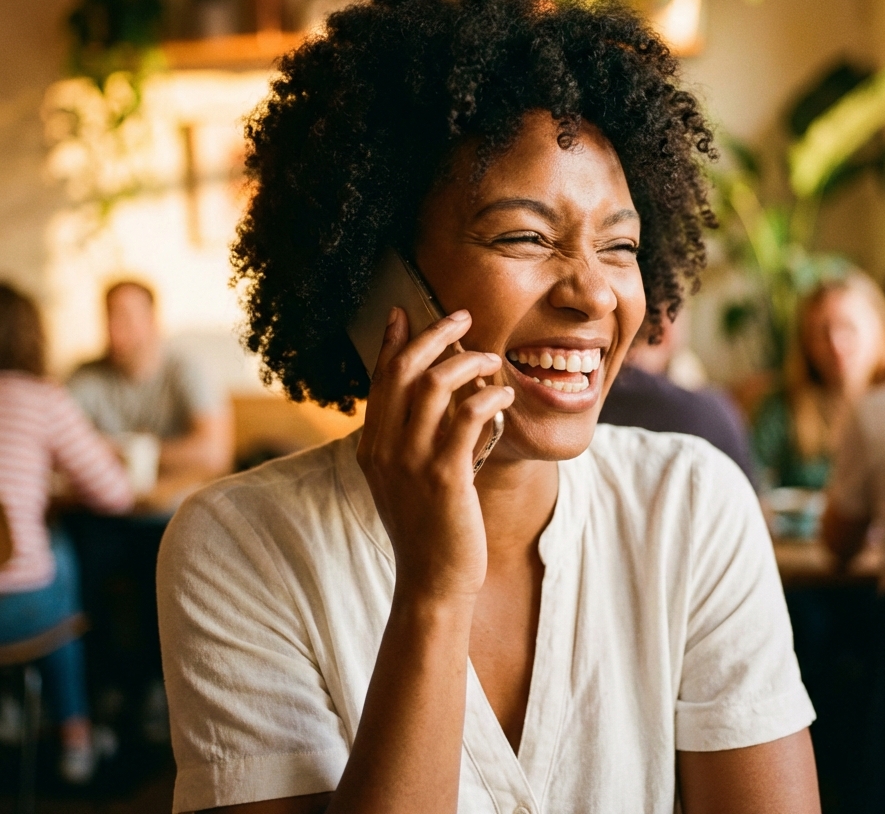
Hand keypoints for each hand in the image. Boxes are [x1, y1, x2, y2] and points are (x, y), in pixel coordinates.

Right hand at [356, 307, 513, 601]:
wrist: (432, 583)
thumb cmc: (428, 529)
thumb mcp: (405, 480)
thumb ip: (409, 440)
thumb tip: (430, 397)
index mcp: (372, 447)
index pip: (379, 379)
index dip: (392, 341)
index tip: (407, 311)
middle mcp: (384, 449)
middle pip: (403, 370)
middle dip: (433, 334)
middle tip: (462, 317)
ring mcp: (411, 462)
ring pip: (432, 385)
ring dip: (467, 362)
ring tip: (492, 359)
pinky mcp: (444, 476)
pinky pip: (466, 417)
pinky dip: (487, 397)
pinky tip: (502, 396)